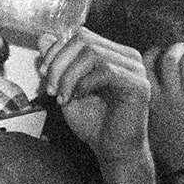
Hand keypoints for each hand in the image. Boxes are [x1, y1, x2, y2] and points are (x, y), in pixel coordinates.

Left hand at [38, 28, 152, 157]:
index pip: (80, 35)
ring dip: (68, 76)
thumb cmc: (93, 122)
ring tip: (63, 97)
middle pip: (84, 40)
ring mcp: (135, 68)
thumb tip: (44, 37)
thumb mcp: (66, 88)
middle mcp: (125, 56)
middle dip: (58, 64)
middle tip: (51, 89)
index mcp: (110, 54)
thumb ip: (57, 64)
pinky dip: (83, 84)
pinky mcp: (138, 83)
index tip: (44, 74)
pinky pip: (106, 71)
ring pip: (92, 53)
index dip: (56, 51)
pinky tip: (77, 98)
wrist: (111, 148)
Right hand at [146, 44, 183, 175]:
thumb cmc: (168, 150)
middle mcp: (170, 96)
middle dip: (176, 48)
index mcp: (150, 102)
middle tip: (181, 48)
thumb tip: (142, 85)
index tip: (157, 52)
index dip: (151, 54)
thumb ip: (144, 105)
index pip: (146, 66)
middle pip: (170, 58)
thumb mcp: (147, 127)